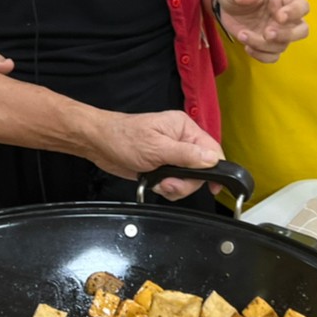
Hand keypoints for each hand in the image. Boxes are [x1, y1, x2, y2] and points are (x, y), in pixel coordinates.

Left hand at [85, 110, 222, 198]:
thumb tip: (212, 159)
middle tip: (168, 183)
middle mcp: (181, 141)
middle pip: (201, 169)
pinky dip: (166, 188)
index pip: (212, 149)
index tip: (215, 187)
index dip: (216, 169)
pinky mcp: (162, 167)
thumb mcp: (156, 148)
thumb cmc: (124, 138)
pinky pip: (175, 184)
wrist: (99, 144)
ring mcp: (172, 155)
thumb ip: (186, 155)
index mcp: (184, 128)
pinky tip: (154, 183)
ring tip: (158, 182)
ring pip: (188, 179)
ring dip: (174, 187)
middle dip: (186, 182)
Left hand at [215, 0, 310, 62]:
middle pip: (302, 31)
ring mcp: (277, 33)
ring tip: (242, 35)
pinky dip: (261, 56)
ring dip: (263, 45)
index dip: (295, 12)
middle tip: (267, 33)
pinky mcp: (267, 45)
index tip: (280, 17)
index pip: (301, 5)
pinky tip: (247, 47)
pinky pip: (272, 57)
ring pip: (282, 46)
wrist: (226, 7)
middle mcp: (285, 18)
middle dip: (287, 35)